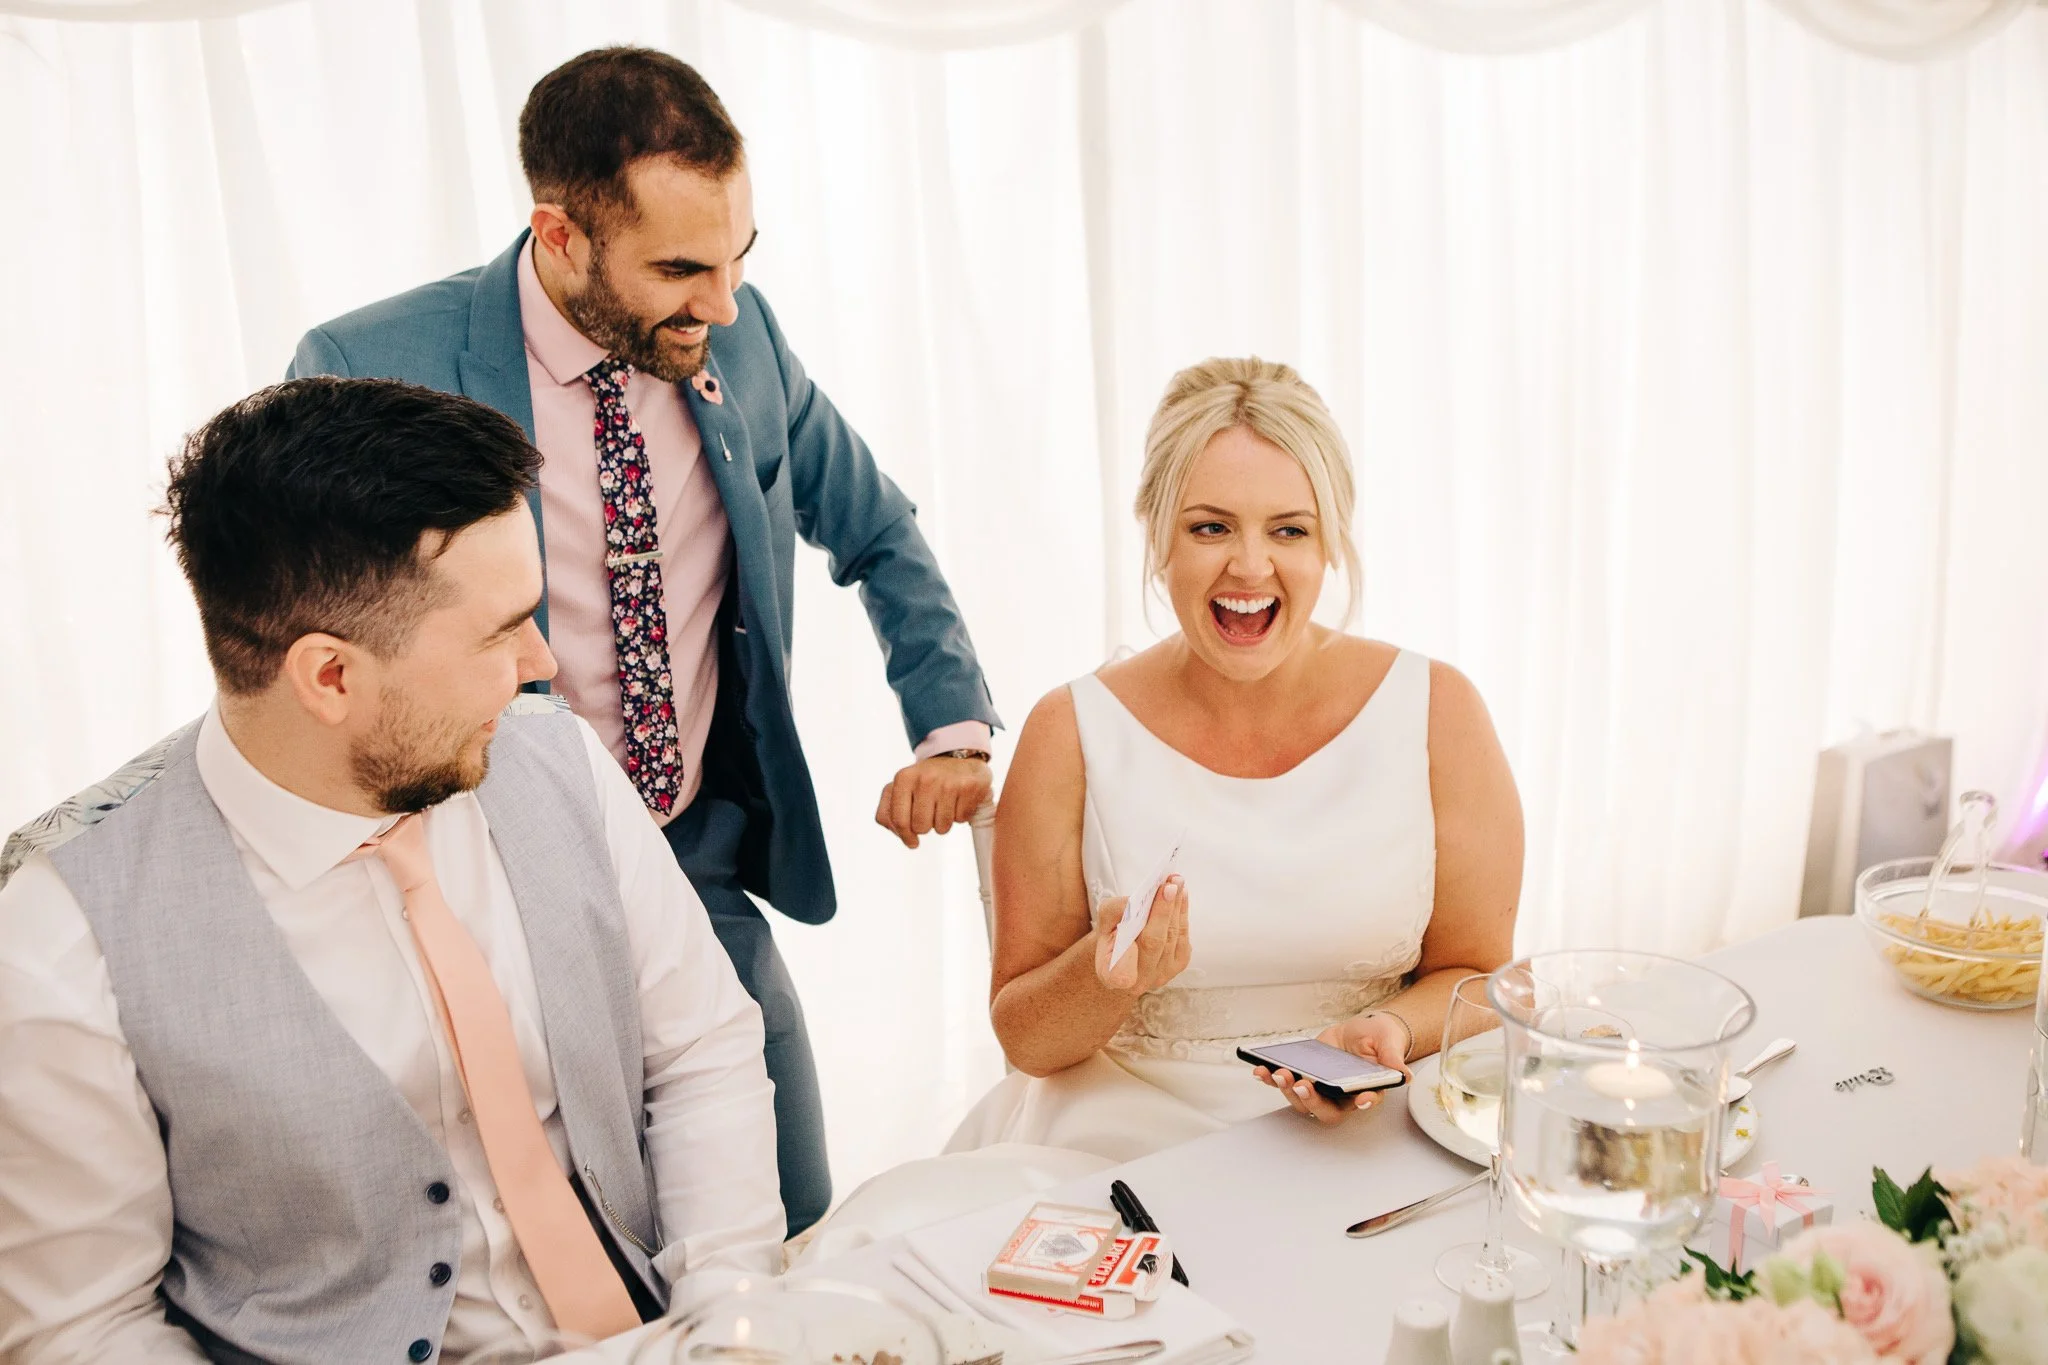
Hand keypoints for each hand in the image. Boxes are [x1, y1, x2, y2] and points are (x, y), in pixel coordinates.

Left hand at [874, 755, 993, 848]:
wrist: (956, 758)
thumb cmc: (925, 780)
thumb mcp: (900, 789)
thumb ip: (887, 813)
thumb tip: (901, 834)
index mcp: (904, 778)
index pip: (899, 820)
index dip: (905, 836)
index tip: (912, 841)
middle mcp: (926, 779)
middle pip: (921, 827)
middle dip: (925, 827)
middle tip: (930, 813)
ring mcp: (949, 782)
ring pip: (942, 827)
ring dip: (943, 823)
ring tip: (944, 806)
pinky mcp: (970, 787)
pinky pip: (962, 819)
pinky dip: (960, 815)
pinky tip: (957, 801)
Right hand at [1091, 875, 1190, 993]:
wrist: (1127, 954)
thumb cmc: (1113, 936)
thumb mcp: (1104, 922)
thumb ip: (1113, 911)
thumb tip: (1135, 902)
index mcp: (1111, 976)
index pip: (1119, 975)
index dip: (1128, 957)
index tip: (1134, 933)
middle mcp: (1137, 983)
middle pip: (1153, 943)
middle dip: (1161, 912)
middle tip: (1167, 886)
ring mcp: (1160, 976)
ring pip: (1171, 937)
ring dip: (1175, 907)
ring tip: (1176, 883)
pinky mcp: (1178, 966)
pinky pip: (1182, 938)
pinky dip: (1182, 914)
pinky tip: (1181, 895)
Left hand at [1253, 1011, 1413, 1124]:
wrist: (1359, 1032)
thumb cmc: (1377, 1039)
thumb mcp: (1387, 1040)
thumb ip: (1392, 1057)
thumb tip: (1403, 1074)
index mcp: (1367, 1089)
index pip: (1366, 1102)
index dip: (1363, 1103)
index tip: (1360, 1100)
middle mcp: (1343, 1097)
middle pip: (1327, 1110)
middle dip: (1312, 1101)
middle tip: (1302, 1085)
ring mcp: (1321, 1090)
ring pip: (1303, 1101)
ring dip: (1287, 1090)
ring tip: (1278, 1073)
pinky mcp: (1304, 1078)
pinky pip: (1285, 1084)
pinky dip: (1270, 1079)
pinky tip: (1261, 1069)